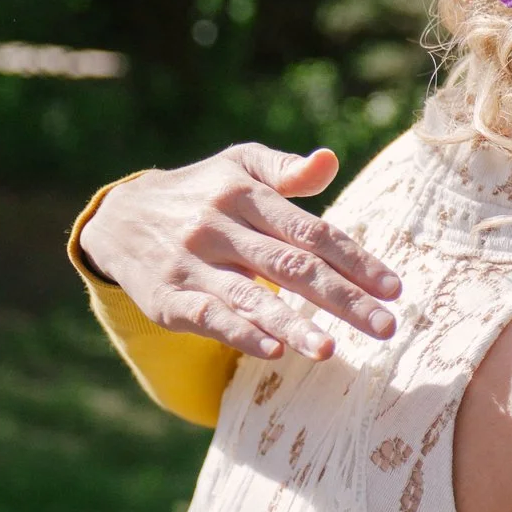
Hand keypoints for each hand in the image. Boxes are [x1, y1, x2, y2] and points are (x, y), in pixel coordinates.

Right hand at [79, 145, 401, 359]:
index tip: (394, 289)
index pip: (312, 232)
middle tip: (386, 326)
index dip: (356, 260)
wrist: (117, 218)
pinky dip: (240, 334)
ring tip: (331, 350)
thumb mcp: (238, 166)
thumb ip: (286, 169)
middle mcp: (219, 229)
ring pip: (250, 297)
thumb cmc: (200, 192)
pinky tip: (274, 350)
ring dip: (293, 326)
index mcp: (245, 196)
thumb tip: (329, 161)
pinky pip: (208, 317)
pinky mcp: (167, 298)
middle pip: (291, 267)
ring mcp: (192, 265)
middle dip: (342, 299)